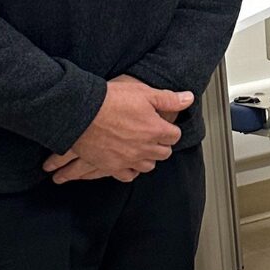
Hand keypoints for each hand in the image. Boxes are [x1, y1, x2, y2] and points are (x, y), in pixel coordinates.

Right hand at [50, 77, 188, 183]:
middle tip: (152, 135)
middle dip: (161, 143)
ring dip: (148, 157)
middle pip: (164, 152)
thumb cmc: (111, 101)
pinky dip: (131, 170)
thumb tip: (188, 99)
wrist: (80, 113)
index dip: (169, 129)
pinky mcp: (111, 166)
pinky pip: (128, 176)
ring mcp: (128, 159)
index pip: (175, 136)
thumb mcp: (144, 93)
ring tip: (141, 147)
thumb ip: (169, 99)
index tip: (162, 124)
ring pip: (149, 165)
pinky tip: (129, 161)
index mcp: (155, 130)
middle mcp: (145, 148)